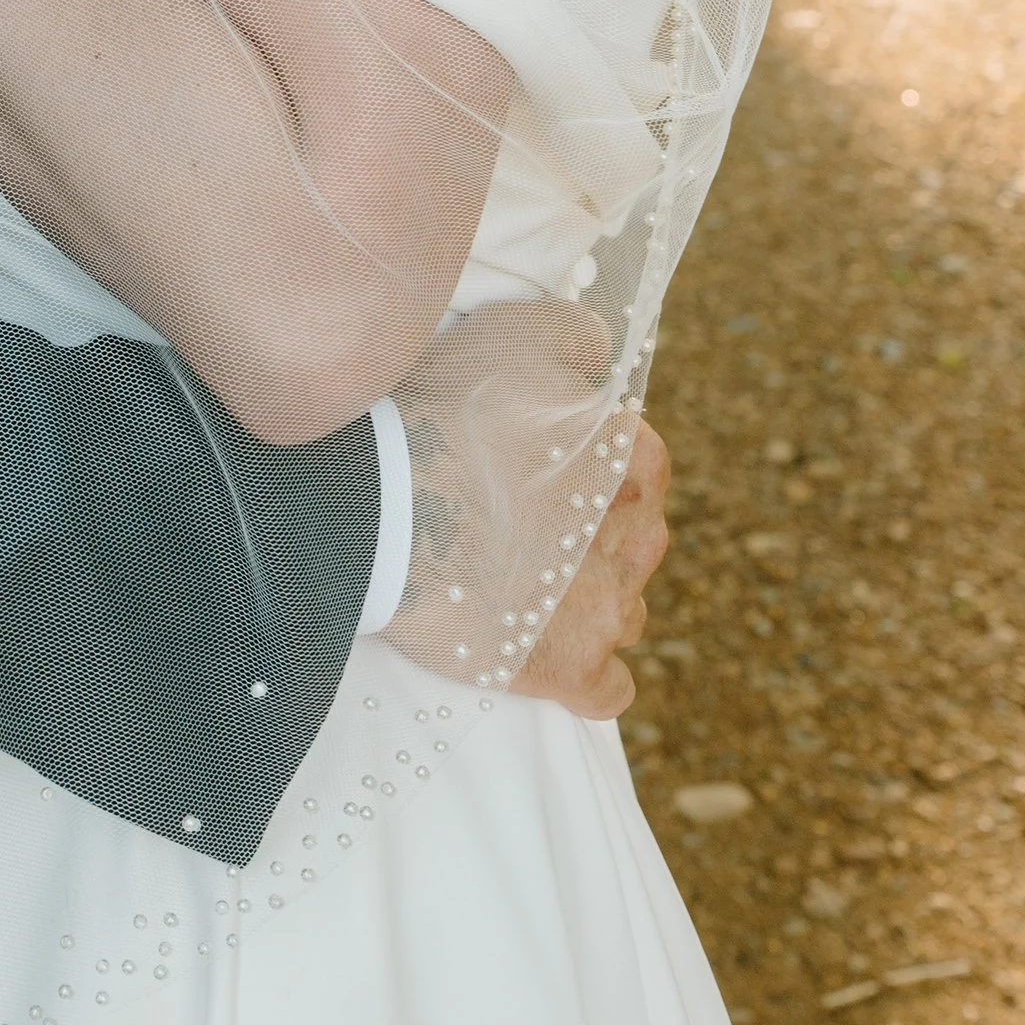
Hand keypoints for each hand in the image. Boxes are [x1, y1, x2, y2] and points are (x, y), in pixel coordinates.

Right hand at [382, 298, 666, 717]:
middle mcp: (629, 535)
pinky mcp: (567, 670)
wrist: (377, 508)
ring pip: (627, 613)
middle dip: (604, 539)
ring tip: (534, 595)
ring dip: (593, 604)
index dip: (609, 471)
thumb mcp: (505, 336)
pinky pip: (610, 690)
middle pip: (641, 543)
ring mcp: (603, 609)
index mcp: (622, 457)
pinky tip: (549, 657)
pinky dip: (589, 678)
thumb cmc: (435, 414)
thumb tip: (598, 349)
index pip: (648, 468)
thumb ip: (567, 335)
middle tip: (543, 534)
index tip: (565, 476)